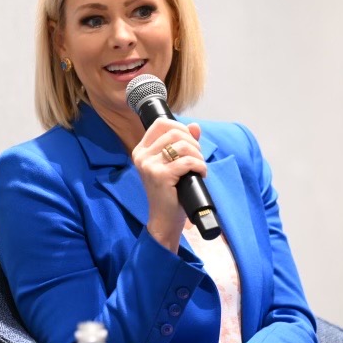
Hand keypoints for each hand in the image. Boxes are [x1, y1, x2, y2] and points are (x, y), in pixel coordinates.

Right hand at [131, 118, 205, 252]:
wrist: (164, 219)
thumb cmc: (169, 192)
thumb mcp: (173, 164)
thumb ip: (182, 143)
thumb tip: (195, 126)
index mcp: (141, 150)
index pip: (161, 123)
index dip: (180, 127)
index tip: (190, 141)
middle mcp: (141, 156)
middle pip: (174, 132)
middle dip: (193, 143)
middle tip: (197, 158)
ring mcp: (149, 165)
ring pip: (182, 146)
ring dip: (198, 155)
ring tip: (199, 166)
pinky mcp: (160, 175)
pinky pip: (187, 161)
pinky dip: (200, 166)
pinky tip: (201, 173)